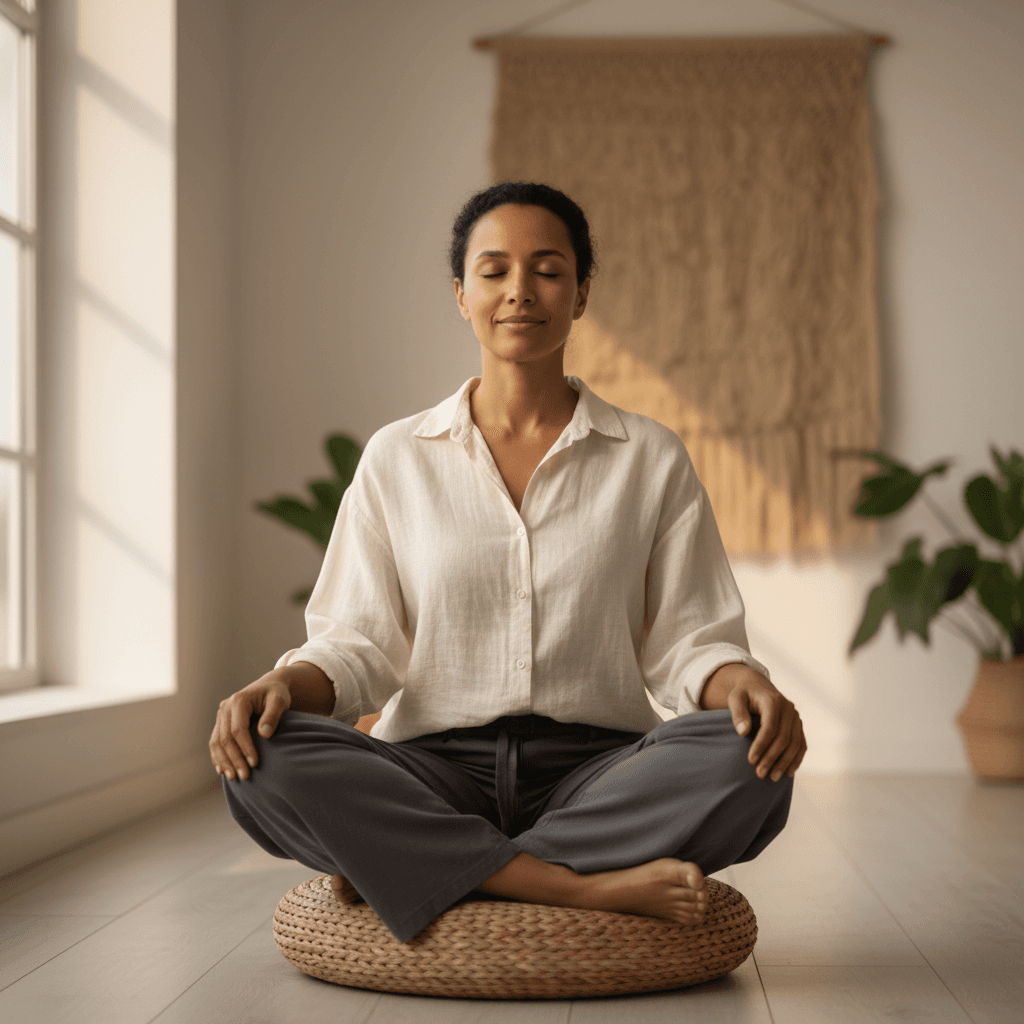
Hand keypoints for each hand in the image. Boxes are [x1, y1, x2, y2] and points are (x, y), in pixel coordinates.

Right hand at [209, 672, 291, 781]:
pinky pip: (215, 742)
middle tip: (245, 776)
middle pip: (225, 738)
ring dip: (224, 761)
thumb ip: (273, 715)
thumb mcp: (280, 700)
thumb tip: (264, 734)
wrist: (270, 687)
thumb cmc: (277, 694)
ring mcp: (221, 716)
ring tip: (233, 777)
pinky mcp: (220, 723)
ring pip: (216, 742)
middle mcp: (225, 707)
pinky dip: (218, 757)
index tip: (255, 763)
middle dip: (234, 759)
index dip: (245, 748)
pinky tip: (222, 771)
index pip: (238, 729)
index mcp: (239, 701)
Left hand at [700, 663, 806, 781]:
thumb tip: (743, 732)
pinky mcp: (799, 726)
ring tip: (773, 778)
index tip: (751, 761)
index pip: (769, 727)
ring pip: (795, 744)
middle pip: (784, 738)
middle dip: (772, 758)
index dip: (761, 746)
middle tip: (760, 774)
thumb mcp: (735, 699)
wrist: (758, 686)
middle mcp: (789, 709)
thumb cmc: (743, 694)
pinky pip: (801, 745)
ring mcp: (796, 718)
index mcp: (773, 701)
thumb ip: (738, 713)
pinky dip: (796, 759)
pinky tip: (788, 772)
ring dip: (785, 763)